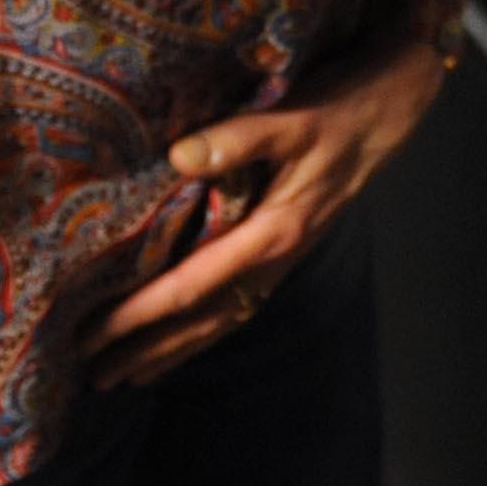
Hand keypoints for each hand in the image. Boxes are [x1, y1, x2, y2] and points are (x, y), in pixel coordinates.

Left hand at [83, 32, 448, 387]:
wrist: (391, 109)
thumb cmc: (341, 109)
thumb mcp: (292, 117)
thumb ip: (238, 137)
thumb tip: (178, 157)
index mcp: (273, 231)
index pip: (192, 286)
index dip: (141, 313)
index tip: (97, 332)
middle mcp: (276, 256)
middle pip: (202, 319)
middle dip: (148, 349)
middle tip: (94, 375)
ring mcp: (283, 258)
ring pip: (221, 320)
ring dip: (173, 350)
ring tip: (128, 376)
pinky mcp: (286, 249)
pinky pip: (238, 305)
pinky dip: (205, 331)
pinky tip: (185, 340)